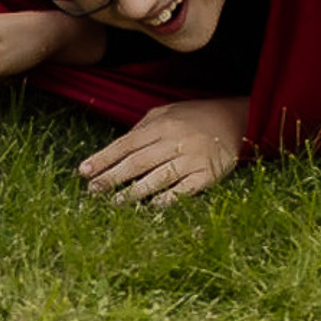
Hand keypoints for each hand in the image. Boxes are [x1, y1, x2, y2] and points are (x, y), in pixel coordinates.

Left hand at [80, 98, 247, 204]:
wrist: (237, 119)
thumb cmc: (196, 117)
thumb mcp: (168, 111)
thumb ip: (143, 127)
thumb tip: (118, 148)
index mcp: (163, 124)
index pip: (126, 143)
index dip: (104, 158)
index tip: (83, 172)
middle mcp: (175, 140)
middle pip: (137, 162)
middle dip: (112, 178)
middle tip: (92, 191)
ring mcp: (191, 158)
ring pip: (157, 178)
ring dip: (133, 193)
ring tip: (114, 204)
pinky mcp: (206, 175)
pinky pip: (183, 190)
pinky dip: (167, 200)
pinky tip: (151, 208)